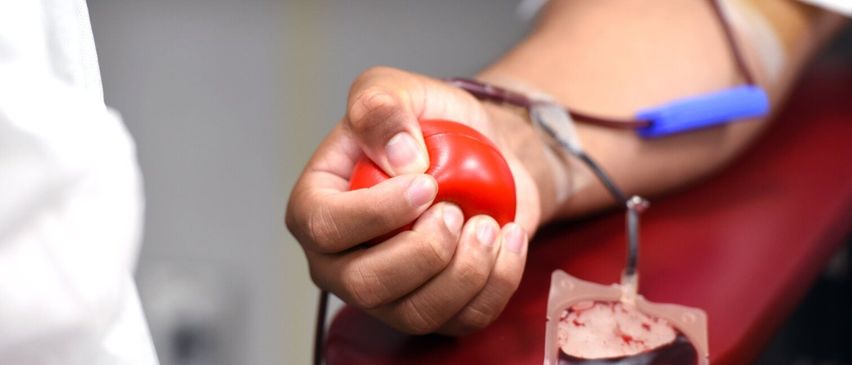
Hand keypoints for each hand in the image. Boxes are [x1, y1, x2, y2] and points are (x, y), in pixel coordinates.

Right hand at [286, 66, 556, 333]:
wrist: (486, 153)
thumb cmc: (432, 125)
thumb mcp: (398, 89)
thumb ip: (380, 105)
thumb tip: (399, 159)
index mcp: (316, 207)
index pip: (324, 228)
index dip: (376, 213)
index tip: (427, 183)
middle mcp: (341, 261)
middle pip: (365, 286)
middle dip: (423, 251)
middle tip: (457, 211)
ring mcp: (388, 293)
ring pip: (415, 312)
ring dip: (464, 271)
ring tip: (488, 225)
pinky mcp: (435, 309)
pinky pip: (461, 320)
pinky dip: (496, 283)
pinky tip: (508, 241)